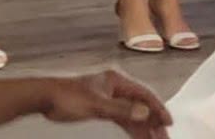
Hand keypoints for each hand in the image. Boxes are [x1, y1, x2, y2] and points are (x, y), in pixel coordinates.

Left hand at [41, 71, 170, 136]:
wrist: (47, 97)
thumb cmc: (69, 97)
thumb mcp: (96, 105)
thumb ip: (121, 109)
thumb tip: (144, 113)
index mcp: (118, 81)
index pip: (144, 95)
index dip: (158, 109)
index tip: (167, 123)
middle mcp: (117, 87)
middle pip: (141, 105)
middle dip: (153, 122)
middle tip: (163, 138)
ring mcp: (110, 97)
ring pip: (133, 113)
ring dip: (143, 127)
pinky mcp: (103, 107)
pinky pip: (122, 118)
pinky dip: (131, 127)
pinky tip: (138, 136)